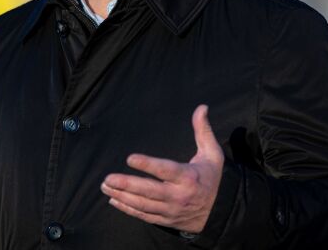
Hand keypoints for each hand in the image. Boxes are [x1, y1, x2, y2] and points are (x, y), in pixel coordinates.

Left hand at [101, 105, 223, 233]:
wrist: (221, 211)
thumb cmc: (213, 178)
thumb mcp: (212, 153)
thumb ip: (203, 130)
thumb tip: (201, 107)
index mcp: (188, 177)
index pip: (165, 170)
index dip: (147, 165)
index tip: (130, 158)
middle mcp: (178, 195)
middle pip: (149, 191)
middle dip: (126, 184)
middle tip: (107, 178)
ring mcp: (171, 210)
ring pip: (143, 205)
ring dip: (122, 196)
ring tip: (105, 187)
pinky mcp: (166, 220)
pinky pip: (144, 216)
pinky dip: (128, 209)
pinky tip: (114, 200)